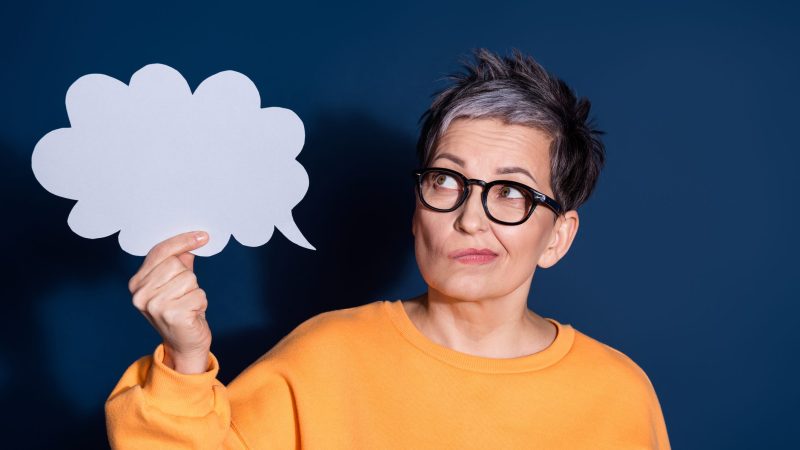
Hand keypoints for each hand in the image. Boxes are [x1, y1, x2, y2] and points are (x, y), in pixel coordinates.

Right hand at [128, 231, 211, 373]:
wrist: (184, 344)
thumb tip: (194, 238)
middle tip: (184, 295)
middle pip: (176, 264)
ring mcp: (154, 305)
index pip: (159, 251)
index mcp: (137, 283)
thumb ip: (179, 260)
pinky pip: (198, 294)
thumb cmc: (181, 310)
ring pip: (189, 278)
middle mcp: (140, 294)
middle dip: (188, 277)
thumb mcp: (176, 283)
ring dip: (195, 291)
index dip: (182, 241)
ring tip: (187, 305)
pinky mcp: (171, 315)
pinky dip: (200, 303)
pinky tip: (192, 314)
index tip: (202, 236)